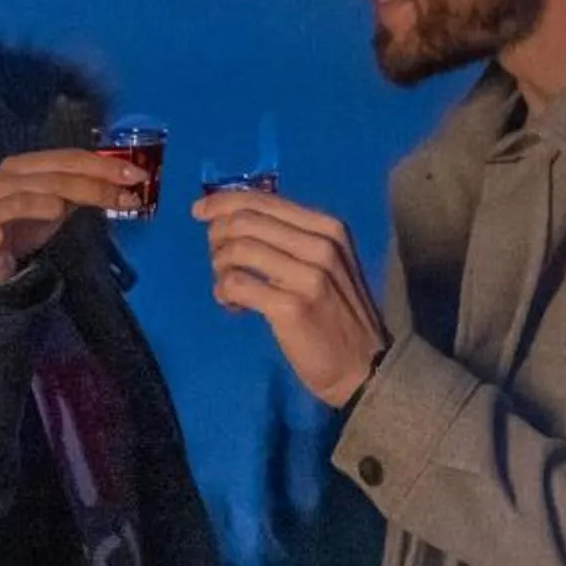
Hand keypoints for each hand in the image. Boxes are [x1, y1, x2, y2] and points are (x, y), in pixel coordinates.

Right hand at [0, 149, 144, 285]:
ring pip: (17, 202)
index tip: (137, 175)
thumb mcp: (61, 201)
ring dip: (40, 205)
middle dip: (90, 186)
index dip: (102, 165)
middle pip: (50, 179)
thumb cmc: (28, 222)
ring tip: (62, 209)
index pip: (66, 159)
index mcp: (24, 167)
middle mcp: (3, 182)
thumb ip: (88, 190)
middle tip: (126, 197)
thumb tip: (129, 182)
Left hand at [193, 188, 387, 406]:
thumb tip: (234, 219)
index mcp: (329, 228)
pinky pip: (236, 284)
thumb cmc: (339, 314)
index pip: (264, 200)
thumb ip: (290, 238)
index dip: (223, 201)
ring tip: (227, 286)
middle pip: (246, 221)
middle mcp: (321, 245)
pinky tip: (233, 306)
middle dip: (217, 236)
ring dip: (219, 267)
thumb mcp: (327, 264)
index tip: (200, 211)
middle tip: (216, 259)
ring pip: (237, 250)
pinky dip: (223, 292)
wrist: (365, 365)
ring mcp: (308, 276)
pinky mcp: (290, 306)